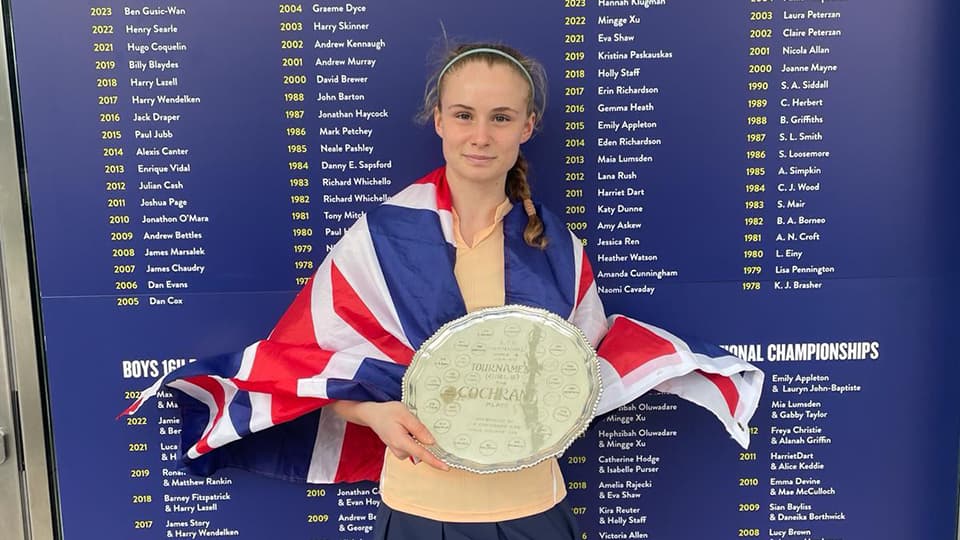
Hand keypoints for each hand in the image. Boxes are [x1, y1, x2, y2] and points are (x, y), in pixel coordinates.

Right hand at [328, 400, 448, 470]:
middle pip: (420, 450)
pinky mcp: (399, 450)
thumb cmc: (388, 412)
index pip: (422, 454)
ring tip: (406, 424)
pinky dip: (413, 440)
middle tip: (413, 422)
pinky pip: (412, 448)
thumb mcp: (405, 414)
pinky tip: (405, 429)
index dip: (435, 461)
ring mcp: (398, 451)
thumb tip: (431, 442)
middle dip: (423, 439)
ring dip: (417, 438)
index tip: (446, 467)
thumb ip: (418, 429)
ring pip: (416, 449)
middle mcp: (399, 450)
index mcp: (401, 441)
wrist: (372, 415)